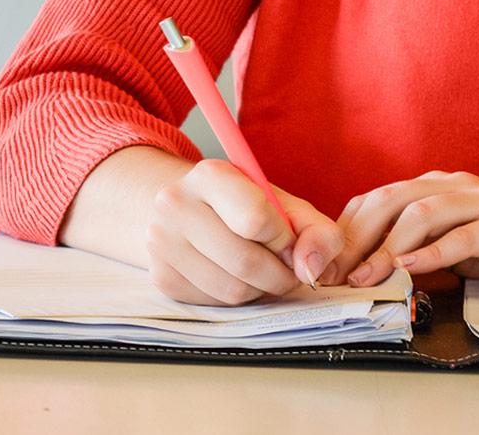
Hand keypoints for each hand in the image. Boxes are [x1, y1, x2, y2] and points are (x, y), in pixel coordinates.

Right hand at [146, 159, 346, 305]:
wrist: (186, 209)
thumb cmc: (241, 206)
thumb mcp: (284, 205)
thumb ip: (317, 232)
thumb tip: (312, 271)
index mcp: (210, 175)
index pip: (255, 219)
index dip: (283, 238)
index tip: (287, 239)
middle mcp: (176, 204)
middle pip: (245, 262)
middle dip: (279, 275)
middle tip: (285, 268)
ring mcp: (161, 242)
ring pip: (232, 290)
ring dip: (259, 290)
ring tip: (260, 270)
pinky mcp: (161, 276)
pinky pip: (215, 303)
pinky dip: (236, 297)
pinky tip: (235, 276)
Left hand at [326, 171, 478, 286]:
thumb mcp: (463, 243)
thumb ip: (424, 248)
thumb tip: (377, 268)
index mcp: (438, 188)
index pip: (377, 200)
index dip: (344, 231)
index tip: (323, 264)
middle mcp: (454, 186)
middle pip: (388, 201)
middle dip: (353, 238)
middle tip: (332, 274)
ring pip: (419, 214)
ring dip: (386, 248)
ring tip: (365, 276)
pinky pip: (462, 236)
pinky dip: (433, 252)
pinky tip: (412, 269)